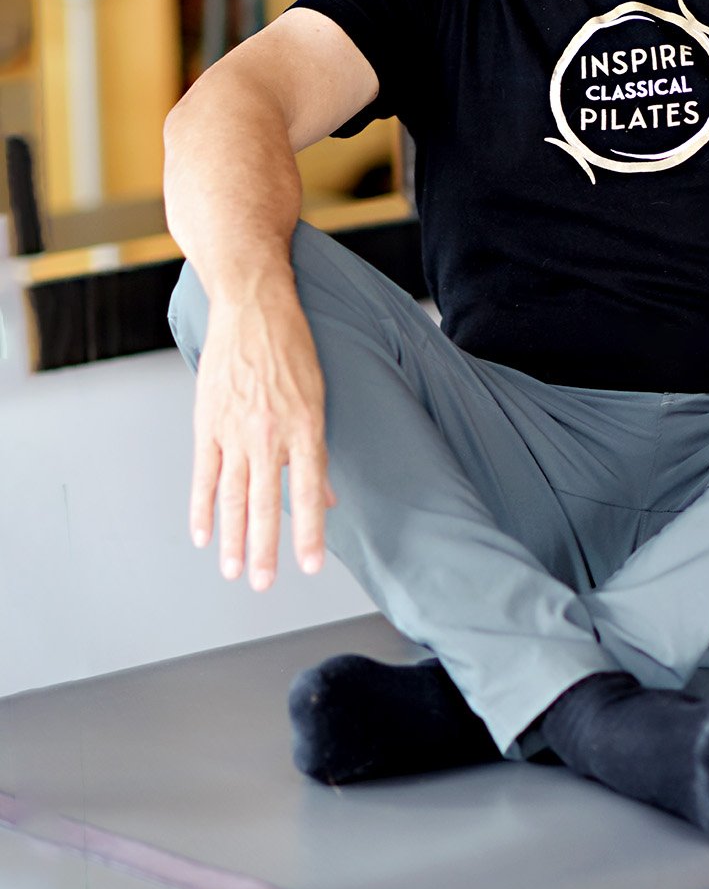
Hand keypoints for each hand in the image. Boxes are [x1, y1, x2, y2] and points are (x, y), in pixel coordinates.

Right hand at [189, 277, 334, 590]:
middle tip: (265, 585)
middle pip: (265, 504)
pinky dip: (201, 507)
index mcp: (304, 427)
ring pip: (231, 497)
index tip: (308, 567)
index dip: (308, 533)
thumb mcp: (320, 395)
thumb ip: (318, 451)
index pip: (307, 493)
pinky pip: (203, 474)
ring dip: (233, 539)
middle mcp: (269, 434)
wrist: (253, 304)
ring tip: (234, 571)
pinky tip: (202, 535)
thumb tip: (327, 496)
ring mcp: (235, 430)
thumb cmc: (293, 345)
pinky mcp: (208, 422)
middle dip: (266, 550)